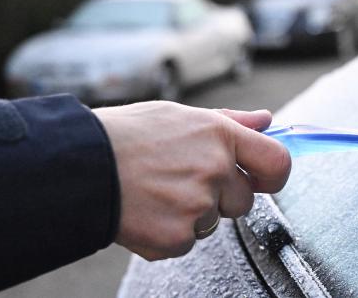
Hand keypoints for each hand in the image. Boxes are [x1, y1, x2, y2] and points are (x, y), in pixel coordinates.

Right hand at [92, 101, 290, 260]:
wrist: (79, 165)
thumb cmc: (126, 136)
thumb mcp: (180, 115)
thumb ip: (229, 121)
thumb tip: (264, 121)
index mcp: (220, 135)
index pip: (277, 162)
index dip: (274, 175)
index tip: (263, 179)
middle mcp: (215, 169)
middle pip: (244, 200)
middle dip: (221, 196)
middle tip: (182, 181)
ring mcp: (197, 205)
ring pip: (213, 221)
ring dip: (192, 214)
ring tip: (157, 191)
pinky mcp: (176, 236)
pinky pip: (188, 241)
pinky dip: (169, 233)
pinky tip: (147, 210)